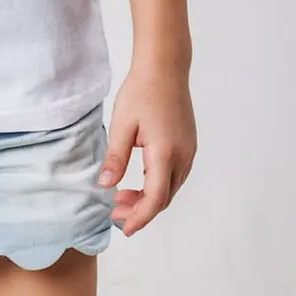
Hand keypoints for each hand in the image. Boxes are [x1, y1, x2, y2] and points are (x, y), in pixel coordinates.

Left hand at [98, 65, 196, 236]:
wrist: (165, 68)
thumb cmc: (142, 92)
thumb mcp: (122, 124)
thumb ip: (115, 157)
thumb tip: (106, 186)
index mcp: (165, 153)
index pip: (154, 199)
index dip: (139, 217)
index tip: (123, 228)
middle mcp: (182, 157)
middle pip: (164, 198)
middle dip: (140, 210)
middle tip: (114, 210)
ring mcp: (189, 151)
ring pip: (171, 188)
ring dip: (149, 198)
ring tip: (122, 195)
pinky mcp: (188, 145)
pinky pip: (175, 175)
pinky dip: (157, 184)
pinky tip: (139, 180)